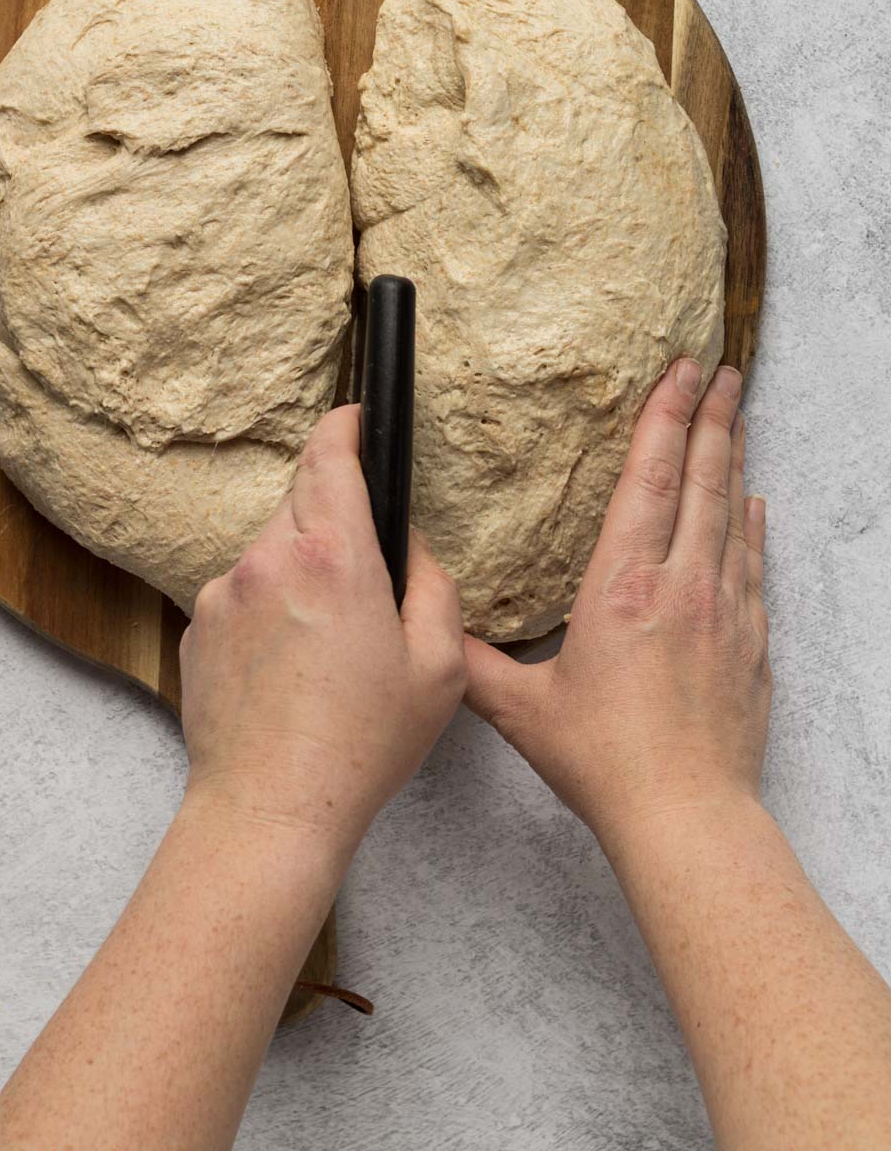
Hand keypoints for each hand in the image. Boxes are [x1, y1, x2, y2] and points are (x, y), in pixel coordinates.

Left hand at [180, 405, 466, 861]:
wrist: (269, 810)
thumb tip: (405, 543)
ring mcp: (223, 592)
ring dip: (298, 573)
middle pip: (301, 503)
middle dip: (332, 523)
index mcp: (333, 558)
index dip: (344, 426)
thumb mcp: (438, 667)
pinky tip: (288, 670)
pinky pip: (241, 595)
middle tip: (364, 584)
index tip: (355, 417)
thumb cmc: (360, 746)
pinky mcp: (197, 627)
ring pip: (269, 551)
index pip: (329, 457)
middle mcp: (267, 559)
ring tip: (325, 649)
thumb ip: (433, 584)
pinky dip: (266, 612)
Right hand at [464, 360, 770, 856]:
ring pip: (732, 514)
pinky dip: (752, 525)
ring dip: (734, 458)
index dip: (663, 418)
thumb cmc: (604, 762)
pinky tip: (753, 503)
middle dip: (711, 417)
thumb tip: (432, 632)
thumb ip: (474, 662)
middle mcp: (680, 586)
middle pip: (702, 480)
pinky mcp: (749, 645)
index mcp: (621, 588)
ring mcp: (724, 613)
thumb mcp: (522, 709)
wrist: (685, 815)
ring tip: (737, 414)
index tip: (678, 372)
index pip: (649, 480)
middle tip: (721, 370)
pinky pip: (753, 566)